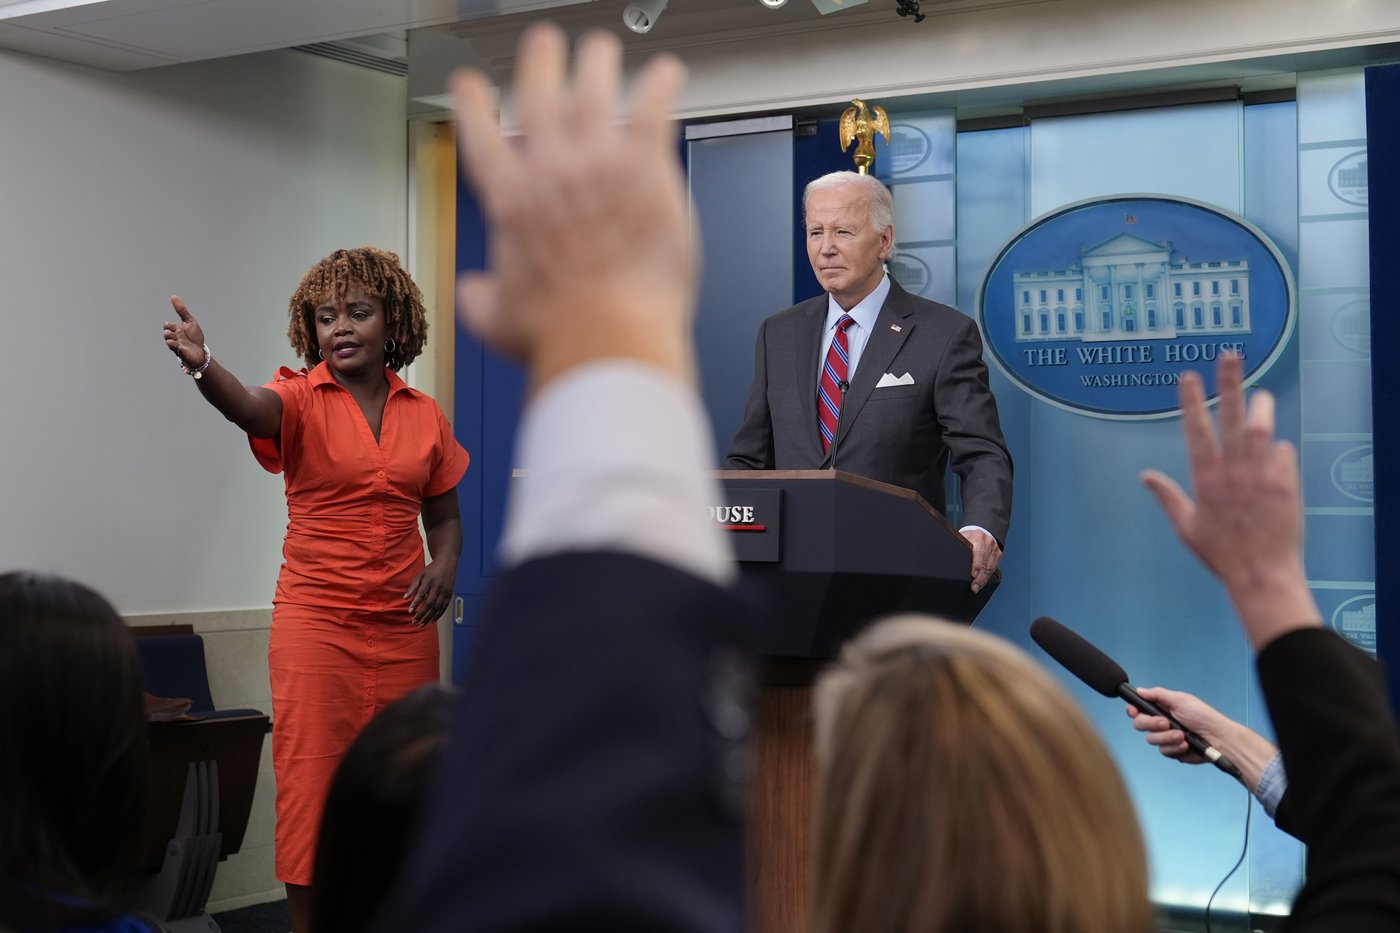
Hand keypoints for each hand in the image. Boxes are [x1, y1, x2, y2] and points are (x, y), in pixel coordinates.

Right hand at [163, 296, 207, 369]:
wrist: (200, 351)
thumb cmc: (194, 337)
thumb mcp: (189, 321)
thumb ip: (181, 310)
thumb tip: (173, 296)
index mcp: (175, 330)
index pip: (167, 325)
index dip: (172, 325)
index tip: (180, 328)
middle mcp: (174, 338)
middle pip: (166, 332)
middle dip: (171, 332)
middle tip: (179, 334)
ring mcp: (176, 346)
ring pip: (168, 341)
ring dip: (173, 339)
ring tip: (179, 340)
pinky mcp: (181, 353)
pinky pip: (176, 349)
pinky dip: (178, 346)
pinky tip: (182, 346)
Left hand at [405, 560, 455, 626]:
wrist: (447, 563)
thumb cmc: (431, 570)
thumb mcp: (420, 575)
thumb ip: (413, 586)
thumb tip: (405, 598)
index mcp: (430, 581)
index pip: (422, 594)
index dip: (416, 604)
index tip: (410, 611)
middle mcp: (438, 587)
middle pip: (430, 603)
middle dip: (422, 614)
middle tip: (414, 621)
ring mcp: (445, 591)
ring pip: (437, 607)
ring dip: (429, 617)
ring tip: (421, 624)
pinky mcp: (450, 594)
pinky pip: (444, 607)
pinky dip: (438, 615)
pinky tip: (432, 621)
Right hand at [450, 24, 695, 393]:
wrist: (609, 336)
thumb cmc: (559, 334)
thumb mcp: (499, 319)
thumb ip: (481, 296)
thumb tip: (474, 294)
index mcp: (511, 200)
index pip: (480, 133)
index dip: (472, 102)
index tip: (472, 85)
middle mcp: (551, 169)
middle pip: (538, 91)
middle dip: (540, 60)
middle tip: (545, 44)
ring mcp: (598, 162)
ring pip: (594, 88)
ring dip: (597, 62)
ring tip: (601, 49)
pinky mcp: (646, 167)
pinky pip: (654, 109)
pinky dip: (661, 85)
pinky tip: (667, 74)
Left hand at [963, 528, 1000, 593]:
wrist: (983, 529)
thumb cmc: (969, 536)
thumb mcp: (962, 537)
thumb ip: (959, 546)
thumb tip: (947, 558)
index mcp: (978, 536)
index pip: (979, 552)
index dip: (977, 564)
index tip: (973, 574)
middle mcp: (988, 542)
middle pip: (985, 563)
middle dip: (979, 577)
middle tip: (973, 587)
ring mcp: (995, 549)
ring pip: (990, 567)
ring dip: (983, 579)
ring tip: (976, 588)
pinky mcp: (998, 554)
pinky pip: (994, 568)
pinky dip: (987, 577)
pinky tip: (982, 583)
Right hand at [1126, 686, 1227, 764]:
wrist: (1218, 738)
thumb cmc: (1203, 716)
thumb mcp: (1180, 699)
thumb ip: (1157, 694)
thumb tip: (1139, 690)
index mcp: (1161, 709)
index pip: (1139, 709)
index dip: (1133, 710)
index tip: (1134, 711)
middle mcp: (1161, 723)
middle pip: (1140, 725)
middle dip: (1152, 724)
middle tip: (1166, 723)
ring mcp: (1166, 738)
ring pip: (1151, 740)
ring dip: (1167, 737)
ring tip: (1182, 735)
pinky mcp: (1172, 751)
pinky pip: (1163, 751)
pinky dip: (1175, 748)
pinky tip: (1185, 744)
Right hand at [1140, 354, 1321, 649]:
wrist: (1262, 574)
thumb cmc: (1221, 554)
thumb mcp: (1186, 527)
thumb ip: (1167, 497)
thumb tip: (1145, 476)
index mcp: (1205, 478)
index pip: (1195, 430)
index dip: (1190, 401)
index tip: (1188, 376)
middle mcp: (1232, 470)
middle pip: (1229, 416)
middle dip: (1228, 383)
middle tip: (1229, 356)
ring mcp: (1260, 474)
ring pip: (1261, 426)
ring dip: (1261, 407)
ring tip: (1261, 396)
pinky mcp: (1285, 482)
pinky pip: (1283, 452)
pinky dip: (1278, 450)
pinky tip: (1275, 459)